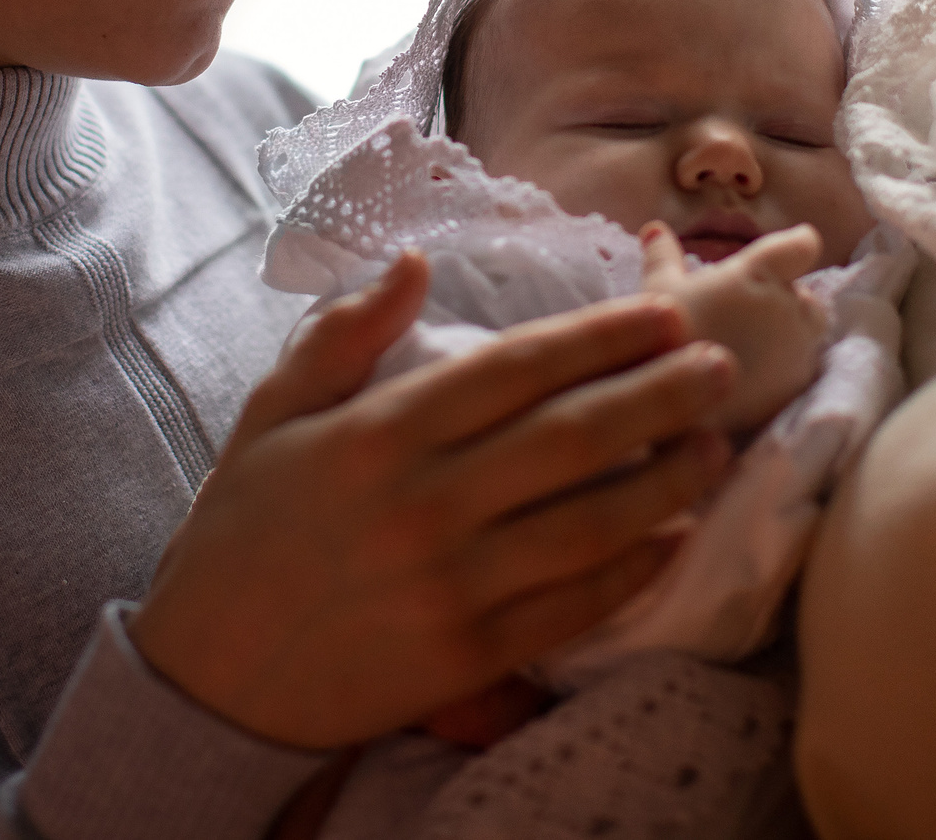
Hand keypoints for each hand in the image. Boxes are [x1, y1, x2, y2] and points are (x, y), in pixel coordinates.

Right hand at [133, 253, 737, 748]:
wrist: (212, 675)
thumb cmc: (243, 528)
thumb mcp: (272, 412)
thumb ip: (345, 334)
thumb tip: (414, 261)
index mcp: (380, 433)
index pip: (517, 369)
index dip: (602, 338)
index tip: (664, 316)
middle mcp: (426, 503)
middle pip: (572, 437)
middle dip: (660, 395)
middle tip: (722, 365)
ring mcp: (452, 583)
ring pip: (590, 522)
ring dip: (666, 480)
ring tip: (717, 444)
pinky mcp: (469, 654)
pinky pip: (572, 605)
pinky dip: (633, 570)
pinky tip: (672, 536)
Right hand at [639, 222, 827, 432]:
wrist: (678, 408)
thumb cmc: (663, 339)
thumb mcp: (655, 291)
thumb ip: (662, 255)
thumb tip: (656, 228)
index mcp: (758, 273)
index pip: (801, 246)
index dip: (797, 245)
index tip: (789, 250)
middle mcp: (788, 305)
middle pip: (804, 292)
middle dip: (785, 297)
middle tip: (747, 312)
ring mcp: (798, 346)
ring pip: (810, 328)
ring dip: (791, 328)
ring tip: (753, 342)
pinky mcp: (798, 382)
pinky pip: (802, 362)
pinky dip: (786, 361)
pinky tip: (755, 371)